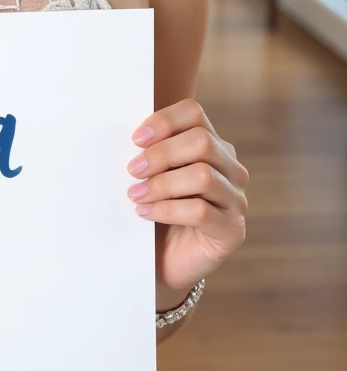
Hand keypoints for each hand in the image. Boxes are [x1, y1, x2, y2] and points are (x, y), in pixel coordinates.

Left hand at [126, 98, 248, 294]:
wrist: (164, 257)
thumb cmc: (157, 207)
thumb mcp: (153, 173)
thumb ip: (149, 150)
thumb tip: (132, 136)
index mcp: (212, 145)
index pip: (194, 113)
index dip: (164, 121)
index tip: (135, 139)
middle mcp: (231, 168)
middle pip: (201, 142)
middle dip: (161, 154)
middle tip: (132, 170)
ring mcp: (236, 200)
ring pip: (203, 176)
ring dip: (162, 184)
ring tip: (136, 194)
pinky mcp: (233, 231)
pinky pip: (201, 211)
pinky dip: (167, 210)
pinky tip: (145, 213)